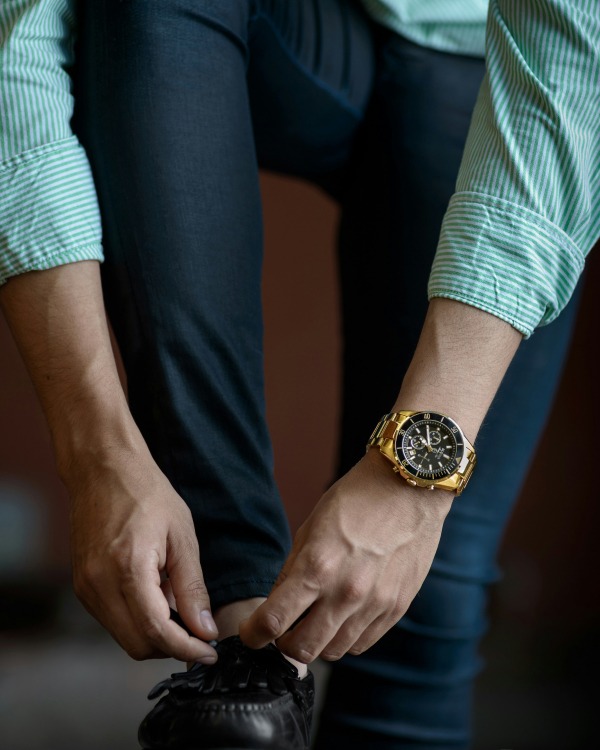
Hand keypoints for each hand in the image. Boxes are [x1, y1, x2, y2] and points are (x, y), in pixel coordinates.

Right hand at [67, 444, 218, 661]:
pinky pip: (113, 620)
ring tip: (178, 602)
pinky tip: (158, 594)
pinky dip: (139, 619)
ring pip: (124, 636)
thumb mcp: (182, 536)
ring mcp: (86, 587)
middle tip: (200, 632)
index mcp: (127, 569)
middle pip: (137, 645)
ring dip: (155, 633)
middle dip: (172, 647)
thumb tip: (205, 629)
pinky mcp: (82, 585)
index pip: (157, 632)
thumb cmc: (147, 493)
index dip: (187, 649)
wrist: (104, 469)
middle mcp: (98, 585)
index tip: (210, 652)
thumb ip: (192, 587)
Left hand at [239, 449, 451, 661]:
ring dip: (317, 643)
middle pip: (303, 649)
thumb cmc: (356, 500)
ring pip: (334, 651)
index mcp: (317, 567)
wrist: (408, 489)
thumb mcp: (311, 527)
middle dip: (284, 645)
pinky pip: (362, 643)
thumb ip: (292, 570)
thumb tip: (277, 603)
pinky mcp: (396, 608)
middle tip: (282, 631)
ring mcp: (374, 604)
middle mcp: (346, 593)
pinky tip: (342, 618)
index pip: (274, 621)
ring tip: (315, 621)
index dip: (254, 634)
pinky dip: (346, 638)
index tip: (251, 634)